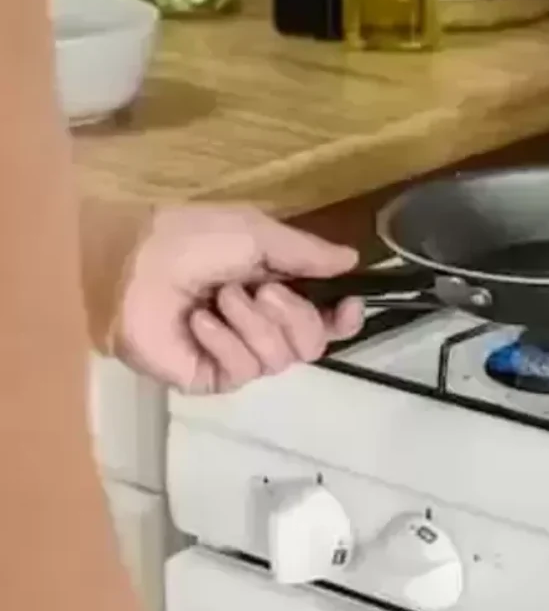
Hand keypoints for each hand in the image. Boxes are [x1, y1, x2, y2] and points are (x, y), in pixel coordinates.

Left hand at [115, 205, 363, 393]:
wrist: (133, 265)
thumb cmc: (193, 241)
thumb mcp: (257, 234)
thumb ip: (307, 253)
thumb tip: (352, 259)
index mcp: (279, 290)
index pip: (328, 319)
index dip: (345, 319)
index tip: (349, 305)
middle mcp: (264, 326)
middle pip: (313, 344)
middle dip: (294, 315)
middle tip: (263, 291)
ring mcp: (237, 355)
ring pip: (281, 358)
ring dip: (255, 324)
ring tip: (222, 299)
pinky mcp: (211, 377)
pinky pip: (243, 370)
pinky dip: (225, 341)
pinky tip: (200, 322)